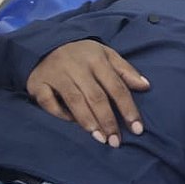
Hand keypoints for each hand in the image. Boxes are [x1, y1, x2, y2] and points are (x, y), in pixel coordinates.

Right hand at [26, 40, 149, 146]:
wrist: (47, 42)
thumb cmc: (83, 54)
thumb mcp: (106, 55)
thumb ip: (125, 71)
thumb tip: (146, 86)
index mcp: (97, 60)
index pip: (116, 87)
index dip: (128, 108)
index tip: (137, 128)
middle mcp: (77, 67)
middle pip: (96, 97)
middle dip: (108, 120)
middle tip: (116, 141)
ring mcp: (57, 75)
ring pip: (74, 101)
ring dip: (88, 121)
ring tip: (99, 138)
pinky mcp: (38, 83)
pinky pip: (48, 102)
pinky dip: (60, 113)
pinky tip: (72, 123)